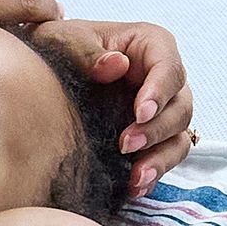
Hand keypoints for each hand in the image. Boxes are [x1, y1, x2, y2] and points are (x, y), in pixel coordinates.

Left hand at [30, 16, 195, 196]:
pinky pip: (165, 157)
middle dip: (157, 129)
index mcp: (150, 45)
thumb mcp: (63, 39)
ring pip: (178, 136)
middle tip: (126, 145)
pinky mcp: (151, 136)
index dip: (160, 92)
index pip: (169, 68)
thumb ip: (86, 50)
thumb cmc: (59, 46)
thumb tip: (116, 65)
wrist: (46, 74)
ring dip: (160, 158)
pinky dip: (154, 173)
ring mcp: (160, 109)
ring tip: (136, 177)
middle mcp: (163, 78)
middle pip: (181, 106)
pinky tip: (135, 186)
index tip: (140, 113)